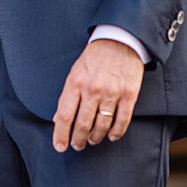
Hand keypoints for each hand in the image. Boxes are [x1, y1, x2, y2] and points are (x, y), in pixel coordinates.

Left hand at [51, 38, 143, 152]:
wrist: (119, 40)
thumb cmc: (94, 58)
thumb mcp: (74, 72)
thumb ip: (67, 96)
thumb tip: (58, 120)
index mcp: (75, 82)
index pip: (65, 116)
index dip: (61, 135)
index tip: (60, 147)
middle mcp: (92, 89)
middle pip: (83, 124)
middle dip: (79, 140)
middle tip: (78, 146)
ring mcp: (111, 92)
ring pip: (102, 126)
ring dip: (96, 138)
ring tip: (92, 140)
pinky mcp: (129, 94)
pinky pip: (122, 121)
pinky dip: (116, 133)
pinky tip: (111, 136)